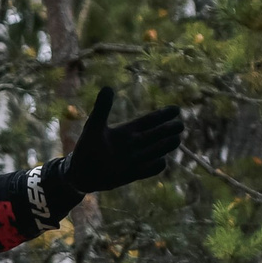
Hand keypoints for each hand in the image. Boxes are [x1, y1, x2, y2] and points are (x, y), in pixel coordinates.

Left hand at [57, 88, 183, 194]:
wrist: (80, 172)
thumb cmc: (87, 146)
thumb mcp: (94, 125)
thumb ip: (102, 108)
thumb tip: (108, 87)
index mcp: (128, 131)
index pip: (149, 121)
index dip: (162, 115)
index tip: (176, 110)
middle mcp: (134, 145)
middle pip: (156, 136)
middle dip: (168, 131)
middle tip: (180, 125)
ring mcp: (134, 160)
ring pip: (153, 151)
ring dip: (164, 146)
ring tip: (176, 139)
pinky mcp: (130, 175)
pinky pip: (145, 171)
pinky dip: (152, 167)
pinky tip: (161, 162)